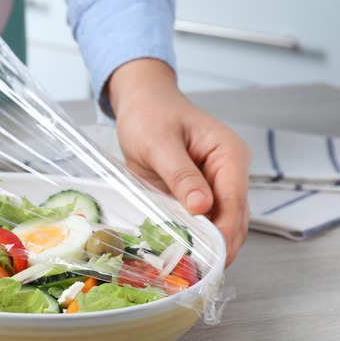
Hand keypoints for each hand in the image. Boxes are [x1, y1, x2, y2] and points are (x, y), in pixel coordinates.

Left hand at [107, 59, 250, 265]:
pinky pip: (201, 219)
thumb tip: (202, 207)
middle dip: (220, 245)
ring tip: (190, 268)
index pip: (234, 201)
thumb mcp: (159, 142)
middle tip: (199, 271)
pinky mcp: (199, 192)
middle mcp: (229, 171)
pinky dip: (194, 235)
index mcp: (228, 154)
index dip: (224, 231)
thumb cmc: (150, 114)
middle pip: (234, 217)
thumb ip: (180, 174)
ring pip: (220, 222)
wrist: (141, 103)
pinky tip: (182, 251)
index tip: (212, 255)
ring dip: (208, 244)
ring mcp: (216, 183)